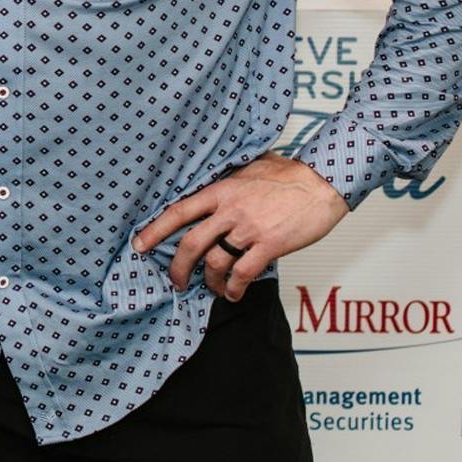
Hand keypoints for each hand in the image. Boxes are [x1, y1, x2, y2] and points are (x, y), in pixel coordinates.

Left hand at [132, 153, 348, 301]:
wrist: (322, 183)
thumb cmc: (290, 175)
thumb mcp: (250, 168)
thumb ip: (229, 180)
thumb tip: (216, 182)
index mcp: (221, 190)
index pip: (178, 211)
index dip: (155, 230)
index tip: (139, 244)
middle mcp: (230, 210)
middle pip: (190, 243)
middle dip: (178, 267)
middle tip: (176, 281)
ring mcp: (249, 228)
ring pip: (215, 262)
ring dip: (210, 281)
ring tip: (214, 289)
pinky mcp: (269, 244)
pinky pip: (243, 273)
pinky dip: (235, 288)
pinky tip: (235, 293)